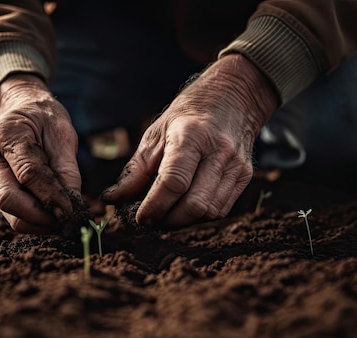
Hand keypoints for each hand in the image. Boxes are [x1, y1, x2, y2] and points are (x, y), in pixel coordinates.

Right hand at [0, 74, 80, 233]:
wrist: (23, 113)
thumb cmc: (44, 120)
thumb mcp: (61, 132)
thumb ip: (66, 168)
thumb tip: (73, 204)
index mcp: (4, 135)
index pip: (28, 173)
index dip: (52, 195)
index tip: (73, 211)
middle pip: (8, 199)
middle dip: (41, 216)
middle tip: (68, 220)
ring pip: (10, 214)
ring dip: (39, 224)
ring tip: (64, 220)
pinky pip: (14, 216)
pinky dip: (36, 222)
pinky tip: (55, 216)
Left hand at [101, 54, 277, 226]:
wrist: (234, 96)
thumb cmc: (188, 115)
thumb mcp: (156, 133)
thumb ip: (135, 170)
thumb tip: (111, 200)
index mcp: (191, 135)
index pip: (174, 182)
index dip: (154, 207)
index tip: (140, 218)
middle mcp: (218, 151)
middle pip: (194, 204)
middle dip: (168, 220)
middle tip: (151, 220)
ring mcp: (236, 165)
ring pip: (209, 212)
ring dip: (184, 222)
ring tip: (166, 215)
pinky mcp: (245, 175)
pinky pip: (221, 209)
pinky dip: (200, 216)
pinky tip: (185, 208)